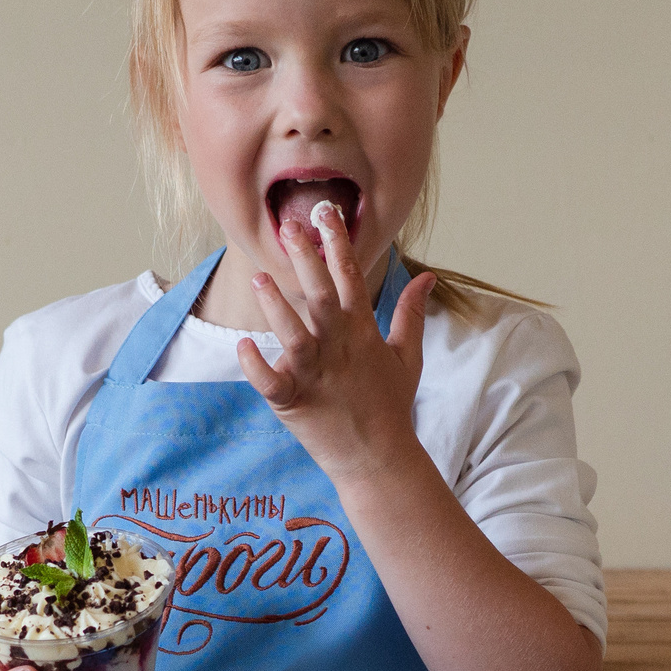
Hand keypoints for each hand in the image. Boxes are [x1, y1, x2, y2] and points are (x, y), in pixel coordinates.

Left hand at [235, 202, 434, 481]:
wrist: (378, 458)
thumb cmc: (390, 405)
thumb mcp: (407, 356)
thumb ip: (411, 313)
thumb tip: (426, 277)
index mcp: (362, 332)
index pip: (351, 277)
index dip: (339, 242)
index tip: (327, 211)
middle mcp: (338, 348)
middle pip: (321, 296)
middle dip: (306, 260)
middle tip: (289, 226)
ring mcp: (316, 375)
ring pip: (294, 335)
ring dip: (276, 308)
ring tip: (259, 280)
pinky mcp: (294, 402)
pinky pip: (271, 383)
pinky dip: (257, 367)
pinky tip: (243, 346)